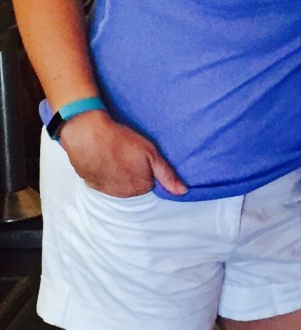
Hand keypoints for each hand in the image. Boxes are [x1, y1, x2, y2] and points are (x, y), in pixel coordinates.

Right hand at [59, 111, 186, 197]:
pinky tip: (105, 159)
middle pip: (136, 185)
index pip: (151, 182)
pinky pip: (103, 182)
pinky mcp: (91, 184)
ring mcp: (106, 190)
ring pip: (119, 184)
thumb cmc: (122, 141)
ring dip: (119, 173)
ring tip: (117, 155)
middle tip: (129, 153)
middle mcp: (123, 194)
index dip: (149, 167)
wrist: (88, 135)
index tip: (143, 156)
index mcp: (141, 187)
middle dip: (135, 172)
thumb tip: (183, 191)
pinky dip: (105, 173)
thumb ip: (167, 175)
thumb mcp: (151, 154)